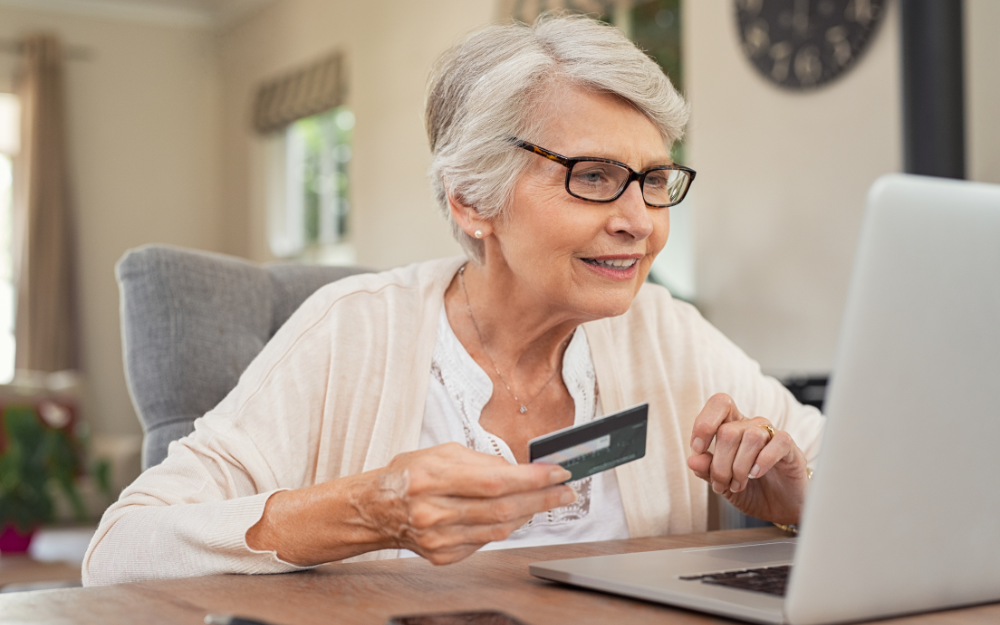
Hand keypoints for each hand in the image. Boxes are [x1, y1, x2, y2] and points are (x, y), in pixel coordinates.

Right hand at [361, 443, 574, 563]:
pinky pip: (486, 541)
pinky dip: (506, 527)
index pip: (494, 481)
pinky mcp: (443, 555)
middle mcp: (434, 511)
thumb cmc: (408, 475)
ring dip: (530, 513)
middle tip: (566, 490)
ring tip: (549, 500)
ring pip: (498, 529)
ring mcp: (439, 538)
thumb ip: (481, 461)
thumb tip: (520, 470)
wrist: (375, 510)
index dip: (532, 479)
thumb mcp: (441, 453)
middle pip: (502, 508)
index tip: (557, 472)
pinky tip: (518, 514)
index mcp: (432, 478)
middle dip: (542, 498)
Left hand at [686, 394, 808, 524]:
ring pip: (751, 436)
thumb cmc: (750, 490)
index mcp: (732, 426)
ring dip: (740, 467)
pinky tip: (755, 474)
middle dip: (720, 464)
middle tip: (721, 484)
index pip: (719, 404)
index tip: (698, 449)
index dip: (704, 423)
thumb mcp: (722, 483)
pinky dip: (763, 461)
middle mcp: (751, 426)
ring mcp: (771, 435)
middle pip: (728, 431)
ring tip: (738, 485)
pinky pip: (778, 442)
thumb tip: (692, 459)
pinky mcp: (790, 448)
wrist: (779, 508)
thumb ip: (706, 470)